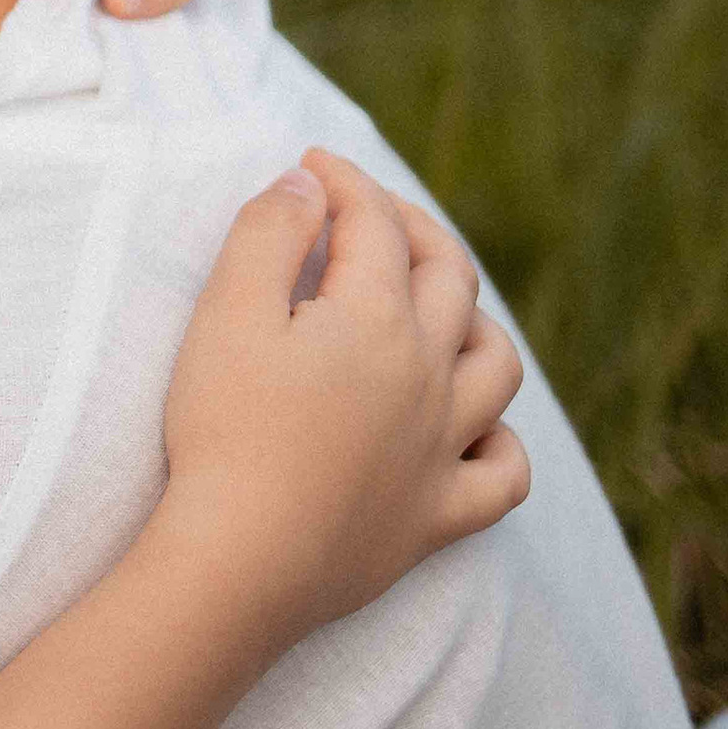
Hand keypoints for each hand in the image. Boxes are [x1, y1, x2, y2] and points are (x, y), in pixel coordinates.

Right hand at [159, 151, 528, 651]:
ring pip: (495, 366)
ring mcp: (442, 449)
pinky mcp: (435, 517)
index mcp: (379, 319)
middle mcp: (429, 376)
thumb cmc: (224, 430)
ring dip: (473, 321)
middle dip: (413, 229)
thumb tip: (309, 183)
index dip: (345, 182)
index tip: (312, 165)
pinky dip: (499, 441)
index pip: (376, 225)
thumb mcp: (227, 312)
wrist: (239, 562)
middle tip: (368, 212)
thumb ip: (271, 232)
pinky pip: (503, 474)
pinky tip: (472, 428)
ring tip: (435, 308)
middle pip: (451, 278)